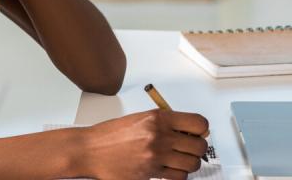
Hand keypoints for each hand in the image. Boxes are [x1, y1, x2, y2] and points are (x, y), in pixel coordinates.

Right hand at [80, 109, 209, 179]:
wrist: (89, 150)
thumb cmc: (110, 135)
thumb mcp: (140, 119)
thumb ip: (164, 123)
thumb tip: (189, 131)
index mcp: (158, 118)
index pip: (198, 123)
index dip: (202, 130)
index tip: (198, 133)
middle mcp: (159, 135)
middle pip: (199, 146)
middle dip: (198, 149)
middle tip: (191, 149)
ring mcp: (155, 155)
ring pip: (192, 164)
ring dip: (190, 163)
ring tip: (180, 161)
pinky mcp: (150, 172)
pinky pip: (178, 177)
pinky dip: (178, 176)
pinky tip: (171, 170)